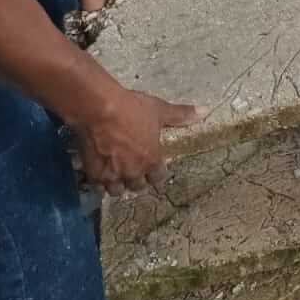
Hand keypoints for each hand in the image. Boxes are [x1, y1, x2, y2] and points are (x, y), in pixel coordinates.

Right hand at [74, 84, 201, 194]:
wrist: (100, 109)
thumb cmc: (133, 109)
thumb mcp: (159, 110)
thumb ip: (181, 115)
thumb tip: (205, 111)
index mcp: (151, 160)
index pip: (159, 178)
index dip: (158, 175)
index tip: (157, 175)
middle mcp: (133, 172)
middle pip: (138, 186)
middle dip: (139, 182)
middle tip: (138, 176)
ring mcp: (112, 175)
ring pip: (117, 190)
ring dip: (120, 186)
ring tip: (119, 180)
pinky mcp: (94, 174)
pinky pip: (98, 188)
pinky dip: (100, 185)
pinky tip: (100, 179)